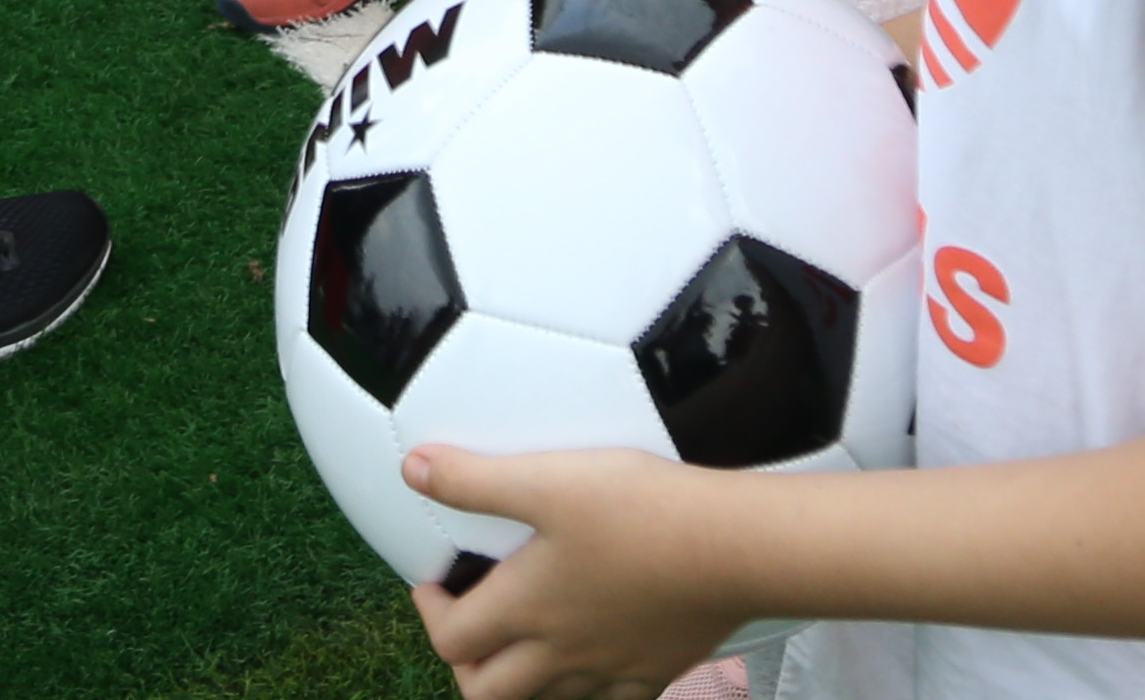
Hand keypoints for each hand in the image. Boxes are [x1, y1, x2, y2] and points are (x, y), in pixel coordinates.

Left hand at [400, 444, 741, 699]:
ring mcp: (611, 669)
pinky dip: (592, 694)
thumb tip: (413, 468)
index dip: (431, 616)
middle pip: (488, 694)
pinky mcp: (657, 670)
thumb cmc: (640, 511)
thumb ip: (475, 479)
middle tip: (469, 632)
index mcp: (526, 608)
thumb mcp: (546, 480)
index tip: (434, 587)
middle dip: (467, 669)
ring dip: (521, 686)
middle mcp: (561, 652)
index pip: (452, 641)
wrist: (732, 548)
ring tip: (522, 647)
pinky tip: (596, 666)